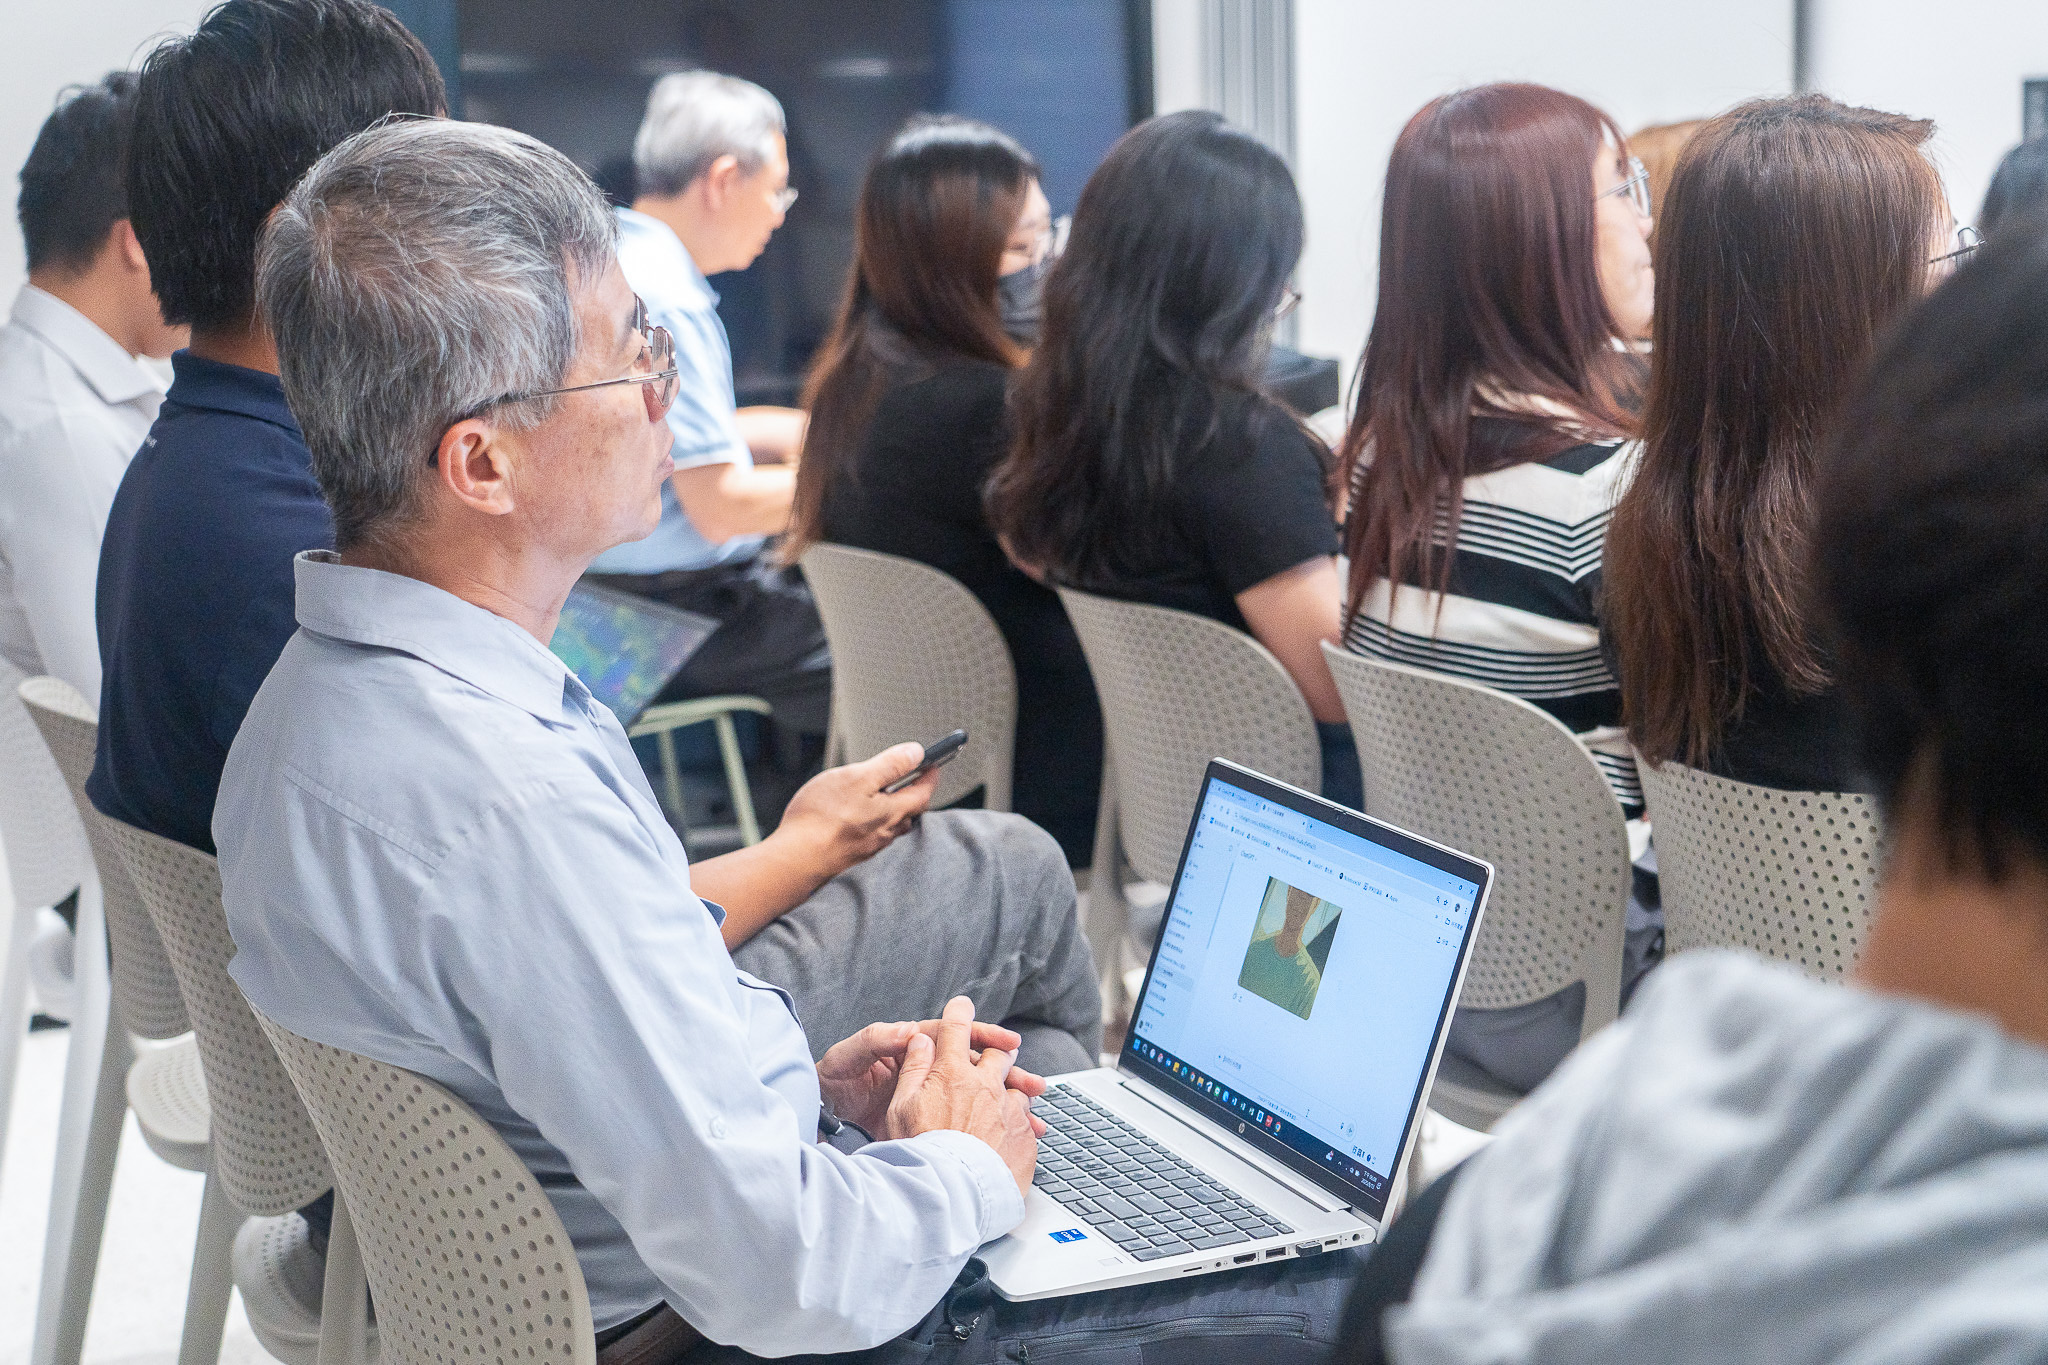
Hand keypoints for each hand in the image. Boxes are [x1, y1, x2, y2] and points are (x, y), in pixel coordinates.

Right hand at [773, 743, 937, 881]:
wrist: (794, 860)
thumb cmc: (822, 818)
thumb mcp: (858, 778)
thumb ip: (890, 765)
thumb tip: (916, 753)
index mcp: (892, 812)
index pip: (923, 793)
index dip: (930, 776)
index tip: (935, 764)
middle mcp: (885, 832)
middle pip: (909, 811)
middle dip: (914, 793)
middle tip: (914, 778)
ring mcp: (868, 845)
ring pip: (891, 825)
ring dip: (894, 809)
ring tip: (887, 796)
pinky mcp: (851, 854)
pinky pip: (872, 835)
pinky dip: (873, 821)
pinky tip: (858, 816)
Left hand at [817, 1012, 1046, 1137]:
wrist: (817, 1117)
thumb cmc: (831, 1081)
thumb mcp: (849, 1057)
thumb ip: (877, 1040)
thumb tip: (911, 1030)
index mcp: (911, 1046)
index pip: (957, 1038)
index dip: (985, 1037)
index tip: (1009, 1041)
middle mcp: (926, 1070)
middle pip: (976, 1068)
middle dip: (1008, 1076)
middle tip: (1034, 1085)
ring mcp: (930, 1097)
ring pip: (977, 1099)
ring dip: (1007, 1109)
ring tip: (1033, 1121)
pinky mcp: (928, 1123)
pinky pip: (966, 1126)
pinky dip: (990, 1134)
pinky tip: (1009, 1143)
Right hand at [884, 997, 1042, 1198]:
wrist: (954, 1196)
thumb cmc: (920, 1153)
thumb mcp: (901, 1108)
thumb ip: (913, 1069)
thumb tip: (921, 1040)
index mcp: (952, 1073)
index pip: (956, 1028)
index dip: (958, 1012)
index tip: (961, 1005)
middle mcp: (985, 1085)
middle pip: (998, 1053)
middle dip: (997, 1049)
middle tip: (1000, 1051)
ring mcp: (1008, 1109)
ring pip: (1017, 1086)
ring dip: (1012, 1088)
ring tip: (1009, 1098)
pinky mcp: (1024, 1135)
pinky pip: (1027, 1119)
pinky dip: (1021, 1120)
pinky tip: (1013, 1132)